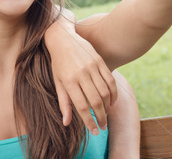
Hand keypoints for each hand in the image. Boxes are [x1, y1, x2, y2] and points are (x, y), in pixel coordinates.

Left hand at [45, 14, 116, 134]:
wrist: (63, 39)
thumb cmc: (58, 63)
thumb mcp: (58, 82)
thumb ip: (63, 102)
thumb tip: (66, 123)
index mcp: (69, 81)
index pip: (82, 106)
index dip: (89, 121)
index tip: (95, 131)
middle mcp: (81, 74)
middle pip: (96, 101)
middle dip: (101, 117)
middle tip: (103, 126)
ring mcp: (91, 67)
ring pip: (105, 92)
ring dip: (108, 107)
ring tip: (106, 114)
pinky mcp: (99, 61)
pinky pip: (110, 80)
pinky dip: (113, 93)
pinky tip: (112, 102)